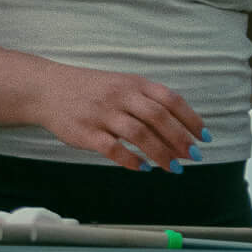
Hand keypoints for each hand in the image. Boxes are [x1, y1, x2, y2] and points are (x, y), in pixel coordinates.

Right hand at [29, 62, 206, 170]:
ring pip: (138, 134)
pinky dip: (131, 160)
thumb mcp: (122, 85)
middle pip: (158, 118)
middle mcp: (120, 96)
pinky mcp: (85, 132)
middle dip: (180, 139)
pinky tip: (144, 168)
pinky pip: (112, 149)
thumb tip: (181, 129)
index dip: (190, 119)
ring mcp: (102, 114)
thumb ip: (149, 101)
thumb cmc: (92, 90)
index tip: (204, 137)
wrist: (47, 89)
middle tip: (194, 157)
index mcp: (133, 83)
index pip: (170, 99)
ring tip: (174, 168)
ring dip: (160, 153)